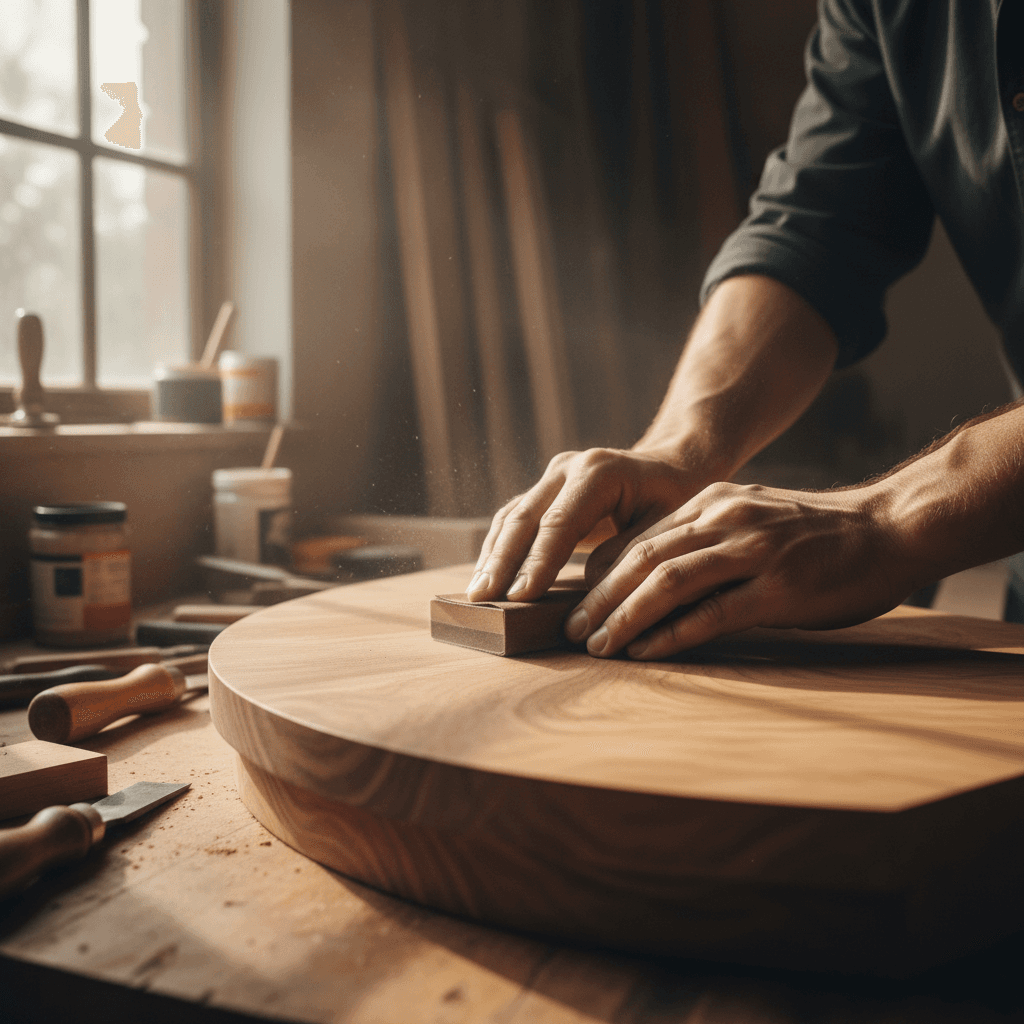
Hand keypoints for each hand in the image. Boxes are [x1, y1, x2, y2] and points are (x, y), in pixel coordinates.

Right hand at [467, 448, 699, 602]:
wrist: (673, 467)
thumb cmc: (675, 500)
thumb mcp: (666, 526)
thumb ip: (629, 553)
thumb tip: (590, 585)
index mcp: (599, 472)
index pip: (560, 522)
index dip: (538, 561)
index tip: (520, 596)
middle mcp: (568, 468)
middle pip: (525, 517)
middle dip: (502, 561)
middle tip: (484, 598)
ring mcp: (552, 477)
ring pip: (511, 517)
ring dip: (492, 557)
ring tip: (477, 595)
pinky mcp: (544, 492)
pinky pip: (513, 520)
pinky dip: (498, 550)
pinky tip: (487, 578)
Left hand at [565, 480, 915, 658]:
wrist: (891, 528)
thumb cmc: (819, 534)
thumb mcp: (754, 519)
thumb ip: (708, 540)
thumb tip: (658, 580)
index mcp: (712, 503)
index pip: (640, 539)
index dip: (602, 574)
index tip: (579, 603)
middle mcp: (724, 520)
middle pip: (642, 559)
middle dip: (600, 598)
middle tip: (572, 629)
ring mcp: (752, 551)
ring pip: (667, 582)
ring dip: (624, 617)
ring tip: (597, 646)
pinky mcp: (779, 587)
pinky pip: (712, 614)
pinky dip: (671, 634)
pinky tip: (645, 652)